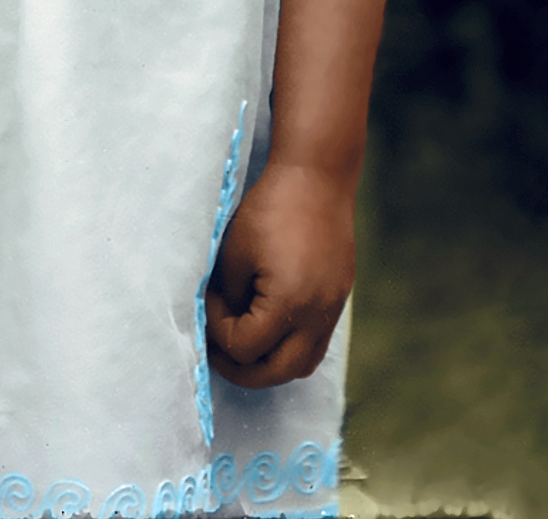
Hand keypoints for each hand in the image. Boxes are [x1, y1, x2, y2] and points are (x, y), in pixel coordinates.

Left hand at [204, 161, 354, 388]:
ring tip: (244, 348)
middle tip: (218, 354)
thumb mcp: (235, 251)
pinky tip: (270, 329)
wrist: (316, 176)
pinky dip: (292, 346)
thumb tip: (221, 321)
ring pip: (303, 364)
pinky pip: (317, 341)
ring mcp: (333, 309)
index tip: (208, 305)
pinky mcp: (339, 297)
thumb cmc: (270, 207)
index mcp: (288, 304)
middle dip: (243, 369)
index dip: (218, 332)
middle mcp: (317, 315)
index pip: (245, 346)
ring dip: (271, 365)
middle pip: (278, 371)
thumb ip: (228, 296)